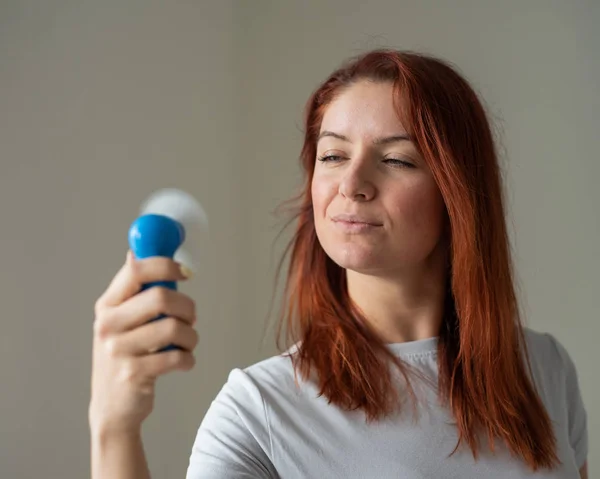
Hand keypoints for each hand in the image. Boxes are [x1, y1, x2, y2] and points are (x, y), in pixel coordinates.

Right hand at [89, 251, 197, 435]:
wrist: (113, 407)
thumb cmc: (125, 356)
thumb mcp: (121, 321)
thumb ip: (132, 290)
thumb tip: (135, 252)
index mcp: (107, 305)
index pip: (135, 270)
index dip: (165, 264)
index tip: (186, 272)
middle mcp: (108, 324)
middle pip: (161, 296)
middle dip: (187, 306)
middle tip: (191, 316)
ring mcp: (119, 350)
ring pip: (174, 327)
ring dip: (191, 336)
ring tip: (187, 343)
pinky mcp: (134, 374)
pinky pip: (177, 356)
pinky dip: (188, 359)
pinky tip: (182, 362)